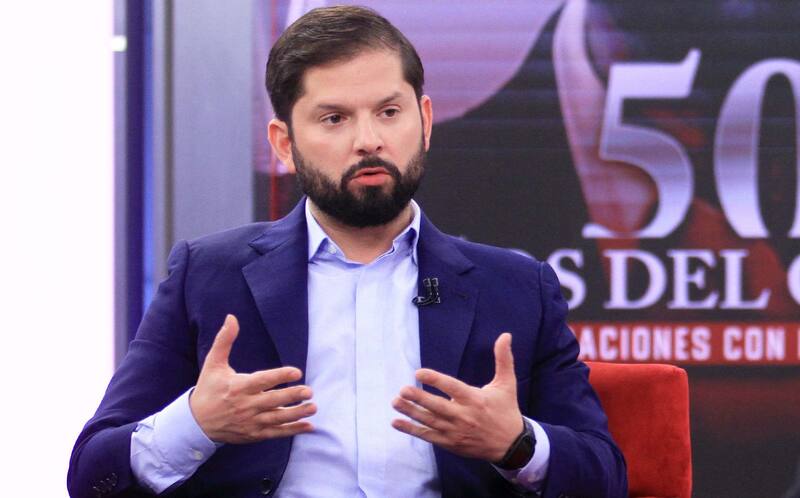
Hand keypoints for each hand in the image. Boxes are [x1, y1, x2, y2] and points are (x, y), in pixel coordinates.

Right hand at [189, 314, 315, 442]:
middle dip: (292, 396)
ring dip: (296, 414)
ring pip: (277, 418)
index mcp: (239, 386)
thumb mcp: (213, 363)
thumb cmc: (208, 389)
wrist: (196, 423)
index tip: (296, 372)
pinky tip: (308, 426)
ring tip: (313, 408)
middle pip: (273, 401)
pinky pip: (275, 433)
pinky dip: (292, 430)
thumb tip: (232, 317)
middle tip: (309, 391)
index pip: (263, 380)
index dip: (280, 376)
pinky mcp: (253, 434)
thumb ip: (224, 340)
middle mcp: (246, 405)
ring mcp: (250, 421)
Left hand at [391, 333, 522, 462]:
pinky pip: (428, 436)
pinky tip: (396, 422)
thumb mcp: (507, 384)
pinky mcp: (450, 443)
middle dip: (419, 398)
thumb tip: (505, 335)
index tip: (419, 372)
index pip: (452, 388)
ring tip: (395, 402)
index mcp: (475, 399)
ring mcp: (455, 431)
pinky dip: (412, 430)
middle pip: (437, 406)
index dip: (435, 379)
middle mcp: (464, 416)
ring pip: (429, 421)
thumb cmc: (506, 410)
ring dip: (411, 412)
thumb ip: (503, 359)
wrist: (511, 446)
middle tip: (403, 390)